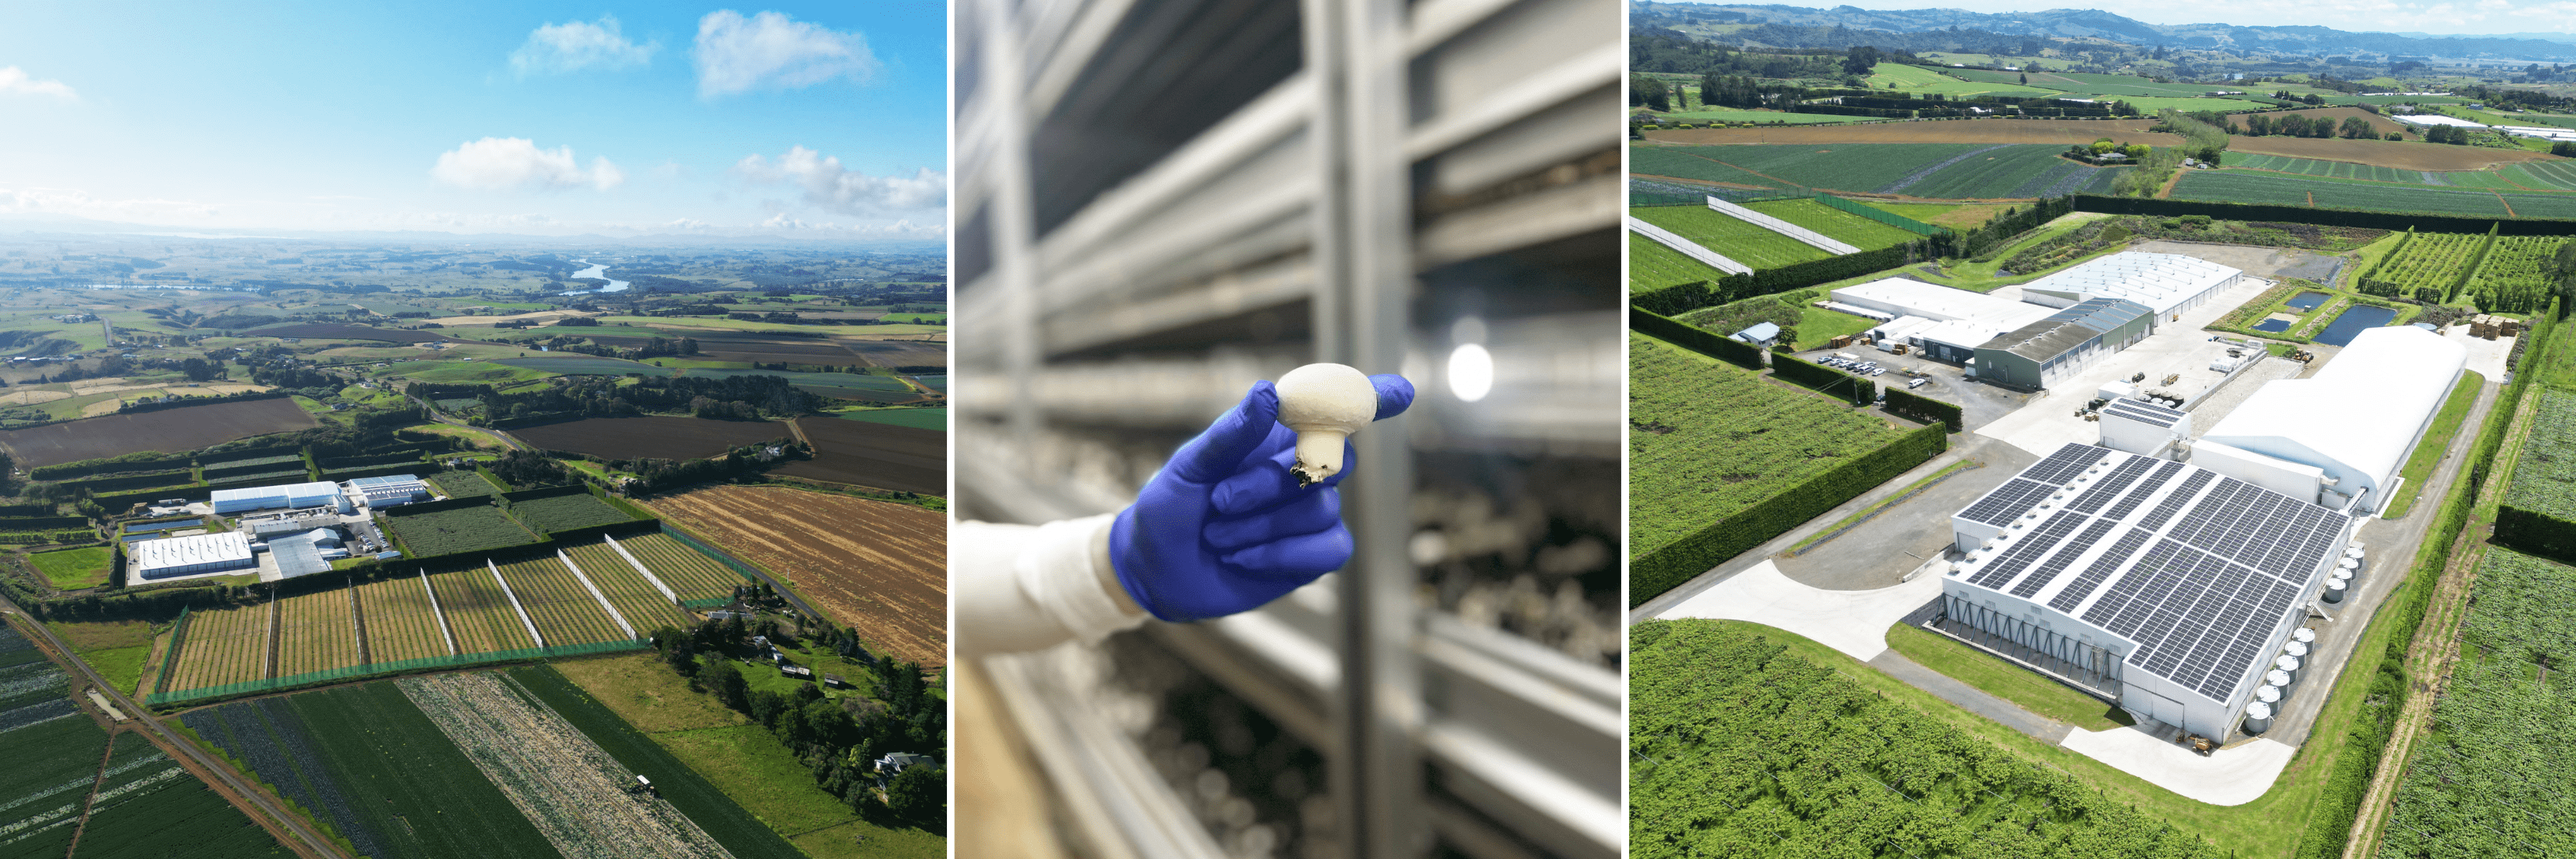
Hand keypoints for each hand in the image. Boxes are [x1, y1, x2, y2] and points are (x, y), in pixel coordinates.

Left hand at [1108, 374, 1413, 621]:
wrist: (1156, 570)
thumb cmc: (1171, 506)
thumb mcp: (1190, 466)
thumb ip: (1232, 433)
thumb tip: (1269, 391)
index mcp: (1275, 436)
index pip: (1334, 411)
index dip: (1371, 399)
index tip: (1400, 393)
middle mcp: (1302, 469)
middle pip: (1334, 461)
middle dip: (1273, 482)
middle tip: (1220, 500)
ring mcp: (1311, 514)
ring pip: (1321, 508)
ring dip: (1262, 525)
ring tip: (1218, 535)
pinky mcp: (1312, 555)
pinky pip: (1331, 549)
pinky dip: (1282, 553)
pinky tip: (1244, 557)